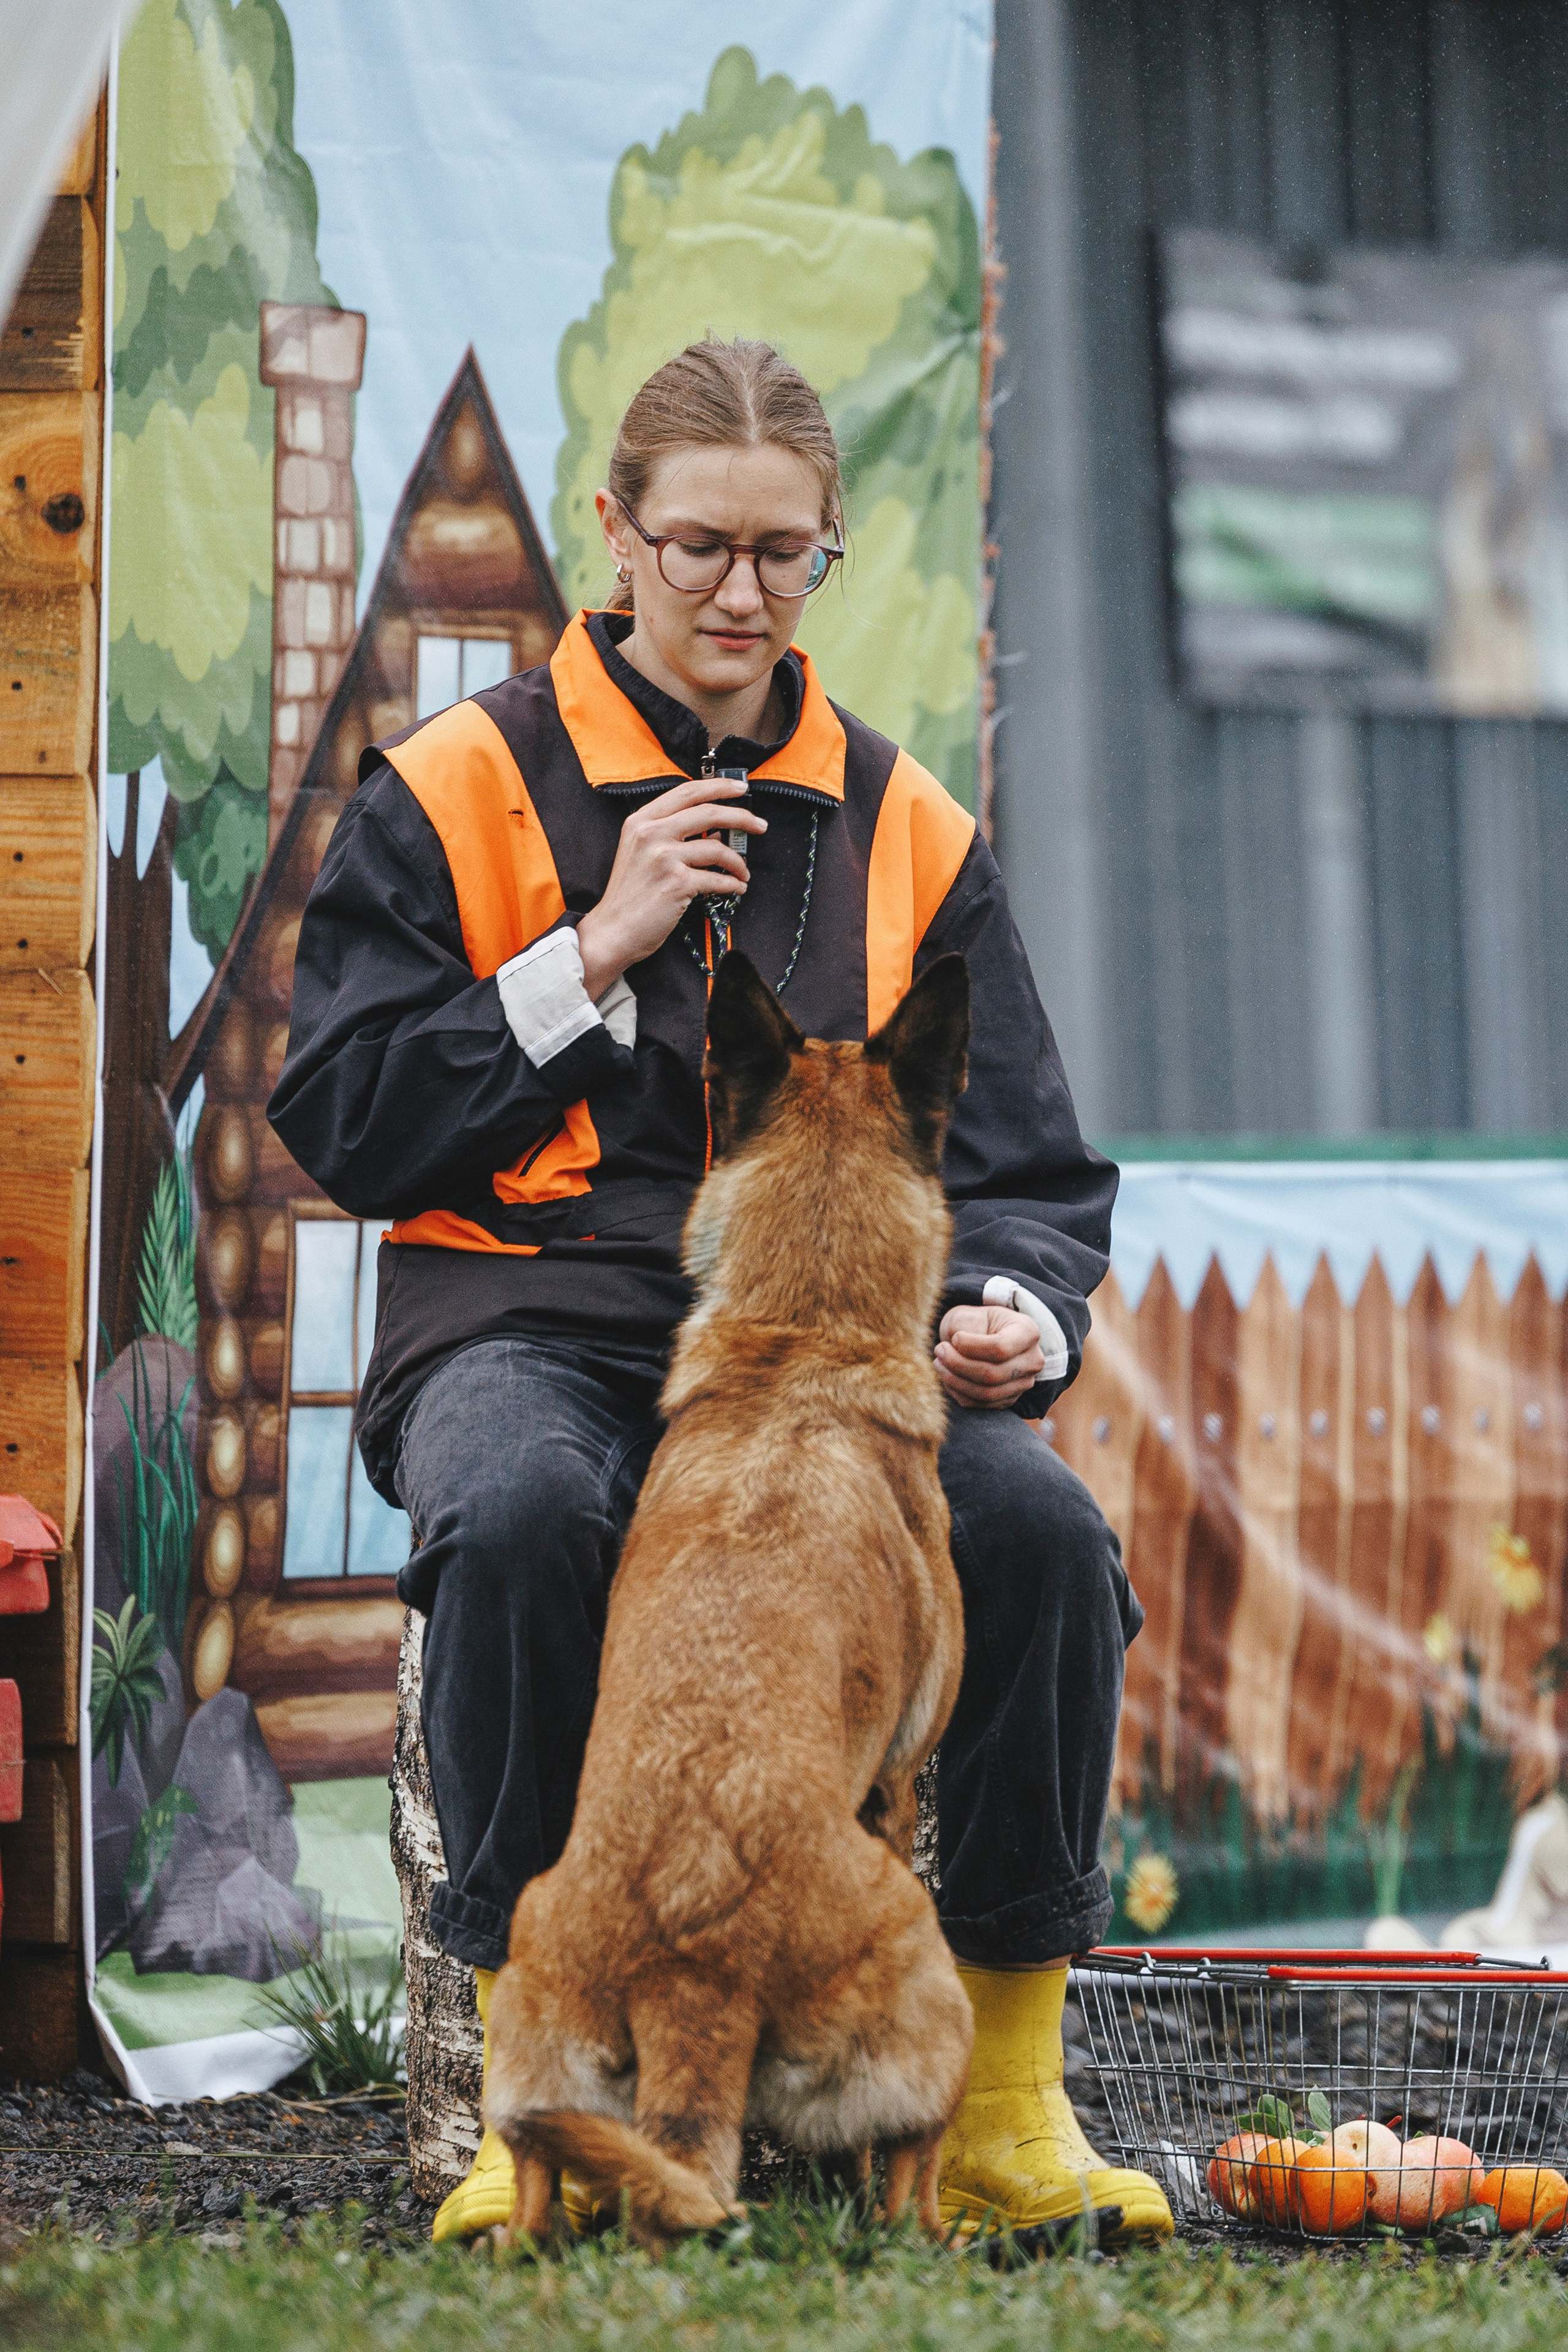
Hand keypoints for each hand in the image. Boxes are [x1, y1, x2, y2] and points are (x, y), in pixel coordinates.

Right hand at [577, 775, 766, 996]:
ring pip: (717, 849)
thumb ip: (672, 836)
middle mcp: (651, 834)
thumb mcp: (642, 853)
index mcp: (641, 821)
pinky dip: (732, 884)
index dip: (718, 787)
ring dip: (738, 862)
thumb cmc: (630, 895)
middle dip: (741, 817)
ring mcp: (663, 858)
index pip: (686, 793)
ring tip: (743, 872)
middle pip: (708, 813)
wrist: (613, 930)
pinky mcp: (677, 883)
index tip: (740, 788)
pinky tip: (736, 888)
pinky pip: (717, 879)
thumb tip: (717, 833)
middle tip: (759, 825)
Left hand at [934, 1305, 1044, 1409]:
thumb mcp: (972, 1314)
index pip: (1001, 1348)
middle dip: (958, 1365)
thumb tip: (957, 1350)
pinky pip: (981, 1404)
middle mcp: (1032, 1360)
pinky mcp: (1008, 1399)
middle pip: (993, 1374)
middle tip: (939, 1351)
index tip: (954, 1338)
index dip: (972, 1347)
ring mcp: (1023, 1383)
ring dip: (956, 1381)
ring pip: (987, 1393)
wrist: (984, 1335)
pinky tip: (948, 1377)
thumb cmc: (977, 1322)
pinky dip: (959, 1393)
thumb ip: (966, 1328)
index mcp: (1028, 1332)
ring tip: (939, 1363)